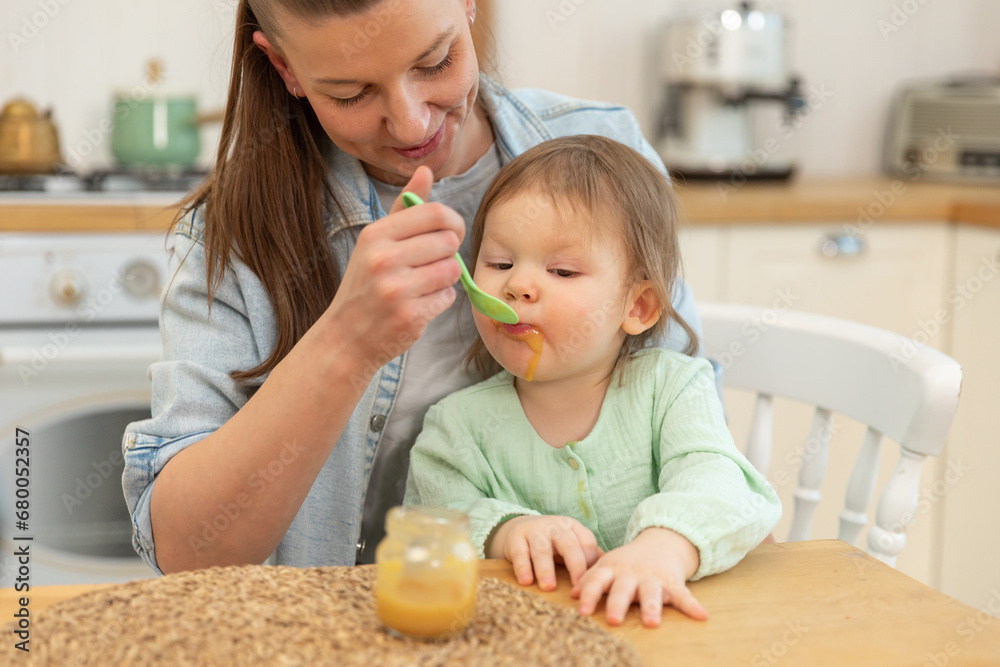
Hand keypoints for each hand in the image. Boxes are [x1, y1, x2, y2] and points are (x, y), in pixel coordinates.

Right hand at [323, 166, 464, 361]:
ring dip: (446, 277)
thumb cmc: (365, 284)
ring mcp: (398, 290)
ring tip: (424, 284)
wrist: (346, 337)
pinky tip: (419, 303)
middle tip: (432, 263)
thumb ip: (403, 207)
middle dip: (448, 253)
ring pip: (452, 270)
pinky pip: (448, 297)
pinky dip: (440, 300)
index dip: (452, 222)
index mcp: (376, 235)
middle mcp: (384, 259)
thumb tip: (425, 170)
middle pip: (449, 242)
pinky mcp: (411, 316)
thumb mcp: (375, 242)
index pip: (435, 213)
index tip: (450, 233)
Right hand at [488, 515, 602, 590]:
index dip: (591, 563)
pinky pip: (519, 553)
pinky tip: (525, 581)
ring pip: (542, 550)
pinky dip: (522, 567)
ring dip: (546, 569)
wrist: (519, 527)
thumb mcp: (571, 544)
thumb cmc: (552, 543)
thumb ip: (588, 557)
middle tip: (577, 586)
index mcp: (573, 528)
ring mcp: (535, 531)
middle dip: (574, 565)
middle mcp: (556, 527)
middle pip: (568, 545)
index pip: (587, 543)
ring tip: (549, 587)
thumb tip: (612, 575)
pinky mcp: (516, 538)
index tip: (592, 584)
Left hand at [572, 527, 706, 626]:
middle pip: (623, 589)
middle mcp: (631, 573)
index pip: (597, 580)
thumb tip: (573, 594)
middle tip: (613, 620)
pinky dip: (692, 605)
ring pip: (651, 593)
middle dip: (618, 603)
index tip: (583, 610)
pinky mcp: (672, 581)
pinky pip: (683, 594)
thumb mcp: (607, 565)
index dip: (590, 594)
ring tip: (652, 623)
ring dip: (651, 607)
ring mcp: (652, 577)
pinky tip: (701, 616)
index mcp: (612, 569)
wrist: (660, 543)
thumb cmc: (627, 561)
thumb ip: (591, 579)